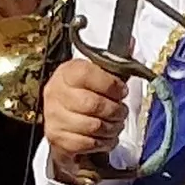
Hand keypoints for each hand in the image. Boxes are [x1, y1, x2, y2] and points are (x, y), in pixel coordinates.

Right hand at [41, 57, 132, 182]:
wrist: (63, 121)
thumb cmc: (86, 95)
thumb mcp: (99, 75)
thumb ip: (115, 62)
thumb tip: (131, 41)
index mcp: (66, 72)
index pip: (88, 74)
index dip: (111, 84)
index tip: (122, 91)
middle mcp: (55, 92)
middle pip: (93, 104)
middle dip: (115, 111)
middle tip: (121, 112)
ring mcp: (53, 116)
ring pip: (93, 126)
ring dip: (112, 128)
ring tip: (115, 125)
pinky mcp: (56, 137)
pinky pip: (87, 143)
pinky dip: (102, 143)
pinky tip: (105, 137)